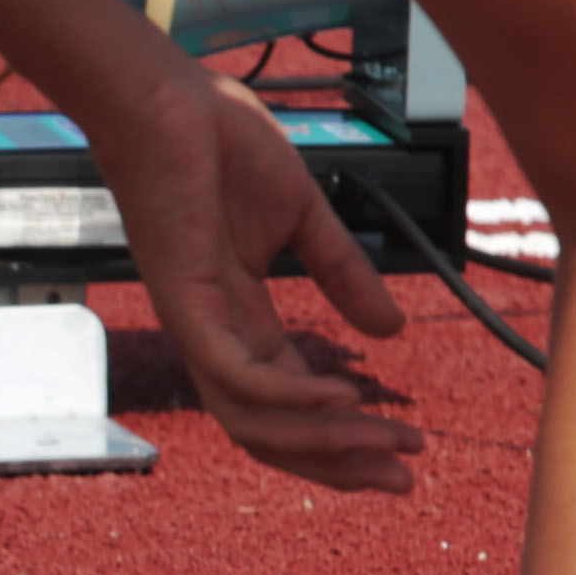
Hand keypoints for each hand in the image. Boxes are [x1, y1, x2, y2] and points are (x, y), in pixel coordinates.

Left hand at [75, 57, 423, 493]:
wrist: (168, 98)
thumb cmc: (218, 144)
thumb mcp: (302, 218)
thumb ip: (341, 274)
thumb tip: (388, 332)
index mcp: (239, 317)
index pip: (290, 400)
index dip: (346, 432)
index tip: (407, 445)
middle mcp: (214, 333)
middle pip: (271, 431)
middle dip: (339, 461)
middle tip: (405, 477)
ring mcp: (196, 321)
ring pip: (254, 419)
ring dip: (324, 440)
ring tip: (385, 443)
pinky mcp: (184, 300)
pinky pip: (235, 374)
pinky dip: (289, 396)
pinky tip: (342, 399)